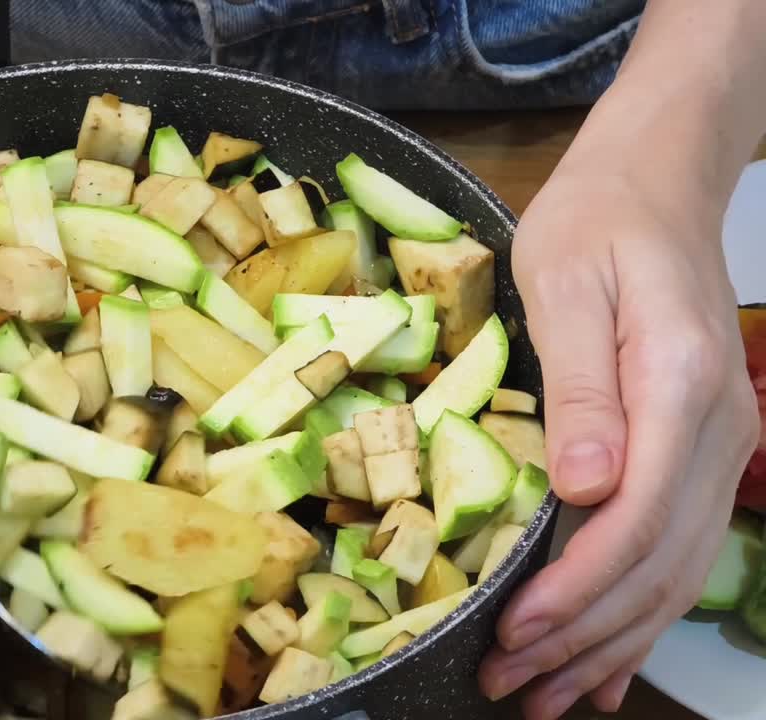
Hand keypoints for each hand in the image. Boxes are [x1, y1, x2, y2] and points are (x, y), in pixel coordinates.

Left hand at [477, 168, 759, 716]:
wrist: (655, 184)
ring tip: (547, 695)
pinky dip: (641, 610)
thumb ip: (579, 388)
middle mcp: (715, 427)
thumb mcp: (566, 284)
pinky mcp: (700, 448)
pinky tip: (609, 659)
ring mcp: (718, 443)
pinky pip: (678, 547)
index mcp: (677, 385)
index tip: (516, 631)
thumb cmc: (597, 221)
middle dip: (581, 636)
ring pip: (671, 571)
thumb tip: (586, 488)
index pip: (633, 517)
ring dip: (609, 641)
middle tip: (509, 686)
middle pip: (654, 563)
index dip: (574, 587)